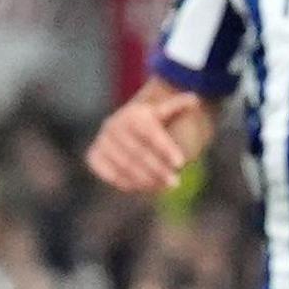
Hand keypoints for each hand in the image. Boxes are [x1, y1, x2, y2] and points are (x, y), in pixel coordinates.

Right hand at [86, 83, 206, 194]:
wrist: (128, 129)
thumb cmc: (154, 123)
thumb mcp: (166, 112)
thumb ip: (178, 107)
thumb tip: (195, 100)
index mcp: (133, 113)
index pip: (151, 133)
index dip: (166, 148)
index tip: (181, 163)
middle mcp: (113, 125)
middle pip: (139, 153)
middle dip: (159, 169)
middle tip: (176, 182)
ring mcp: (102, 141)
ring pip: (126, 166)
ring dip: (147, 180)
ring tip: (164, 186)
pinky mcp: (94, 156)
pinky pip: (111, 174)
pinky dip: (128, 183)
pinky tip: (145, 188)